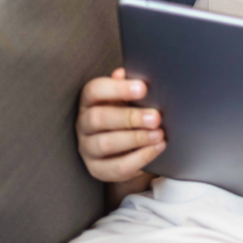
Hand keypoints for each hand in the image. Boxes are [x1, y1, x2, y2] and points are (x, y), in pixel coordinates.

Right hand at [77, 67, 165, 182]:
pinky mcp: (97, 169)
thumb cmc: (125, 114)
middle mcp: (83, 124)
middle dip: (130, 117)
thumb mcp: (126, 99)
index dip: (117, 88)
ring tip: (158, 134)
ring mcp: (87, 148)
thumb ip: (127, 86)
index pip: (94, 90)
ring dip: (136, 139)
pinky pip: (117, 167)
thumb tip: (124, 72)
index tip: (143, 88)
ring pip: (105, 144)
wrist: (123, 147)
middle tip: (155, 118)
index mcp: (89, 101)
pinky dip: (140, 158)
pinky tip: (157, 148)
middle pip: (98, 118)